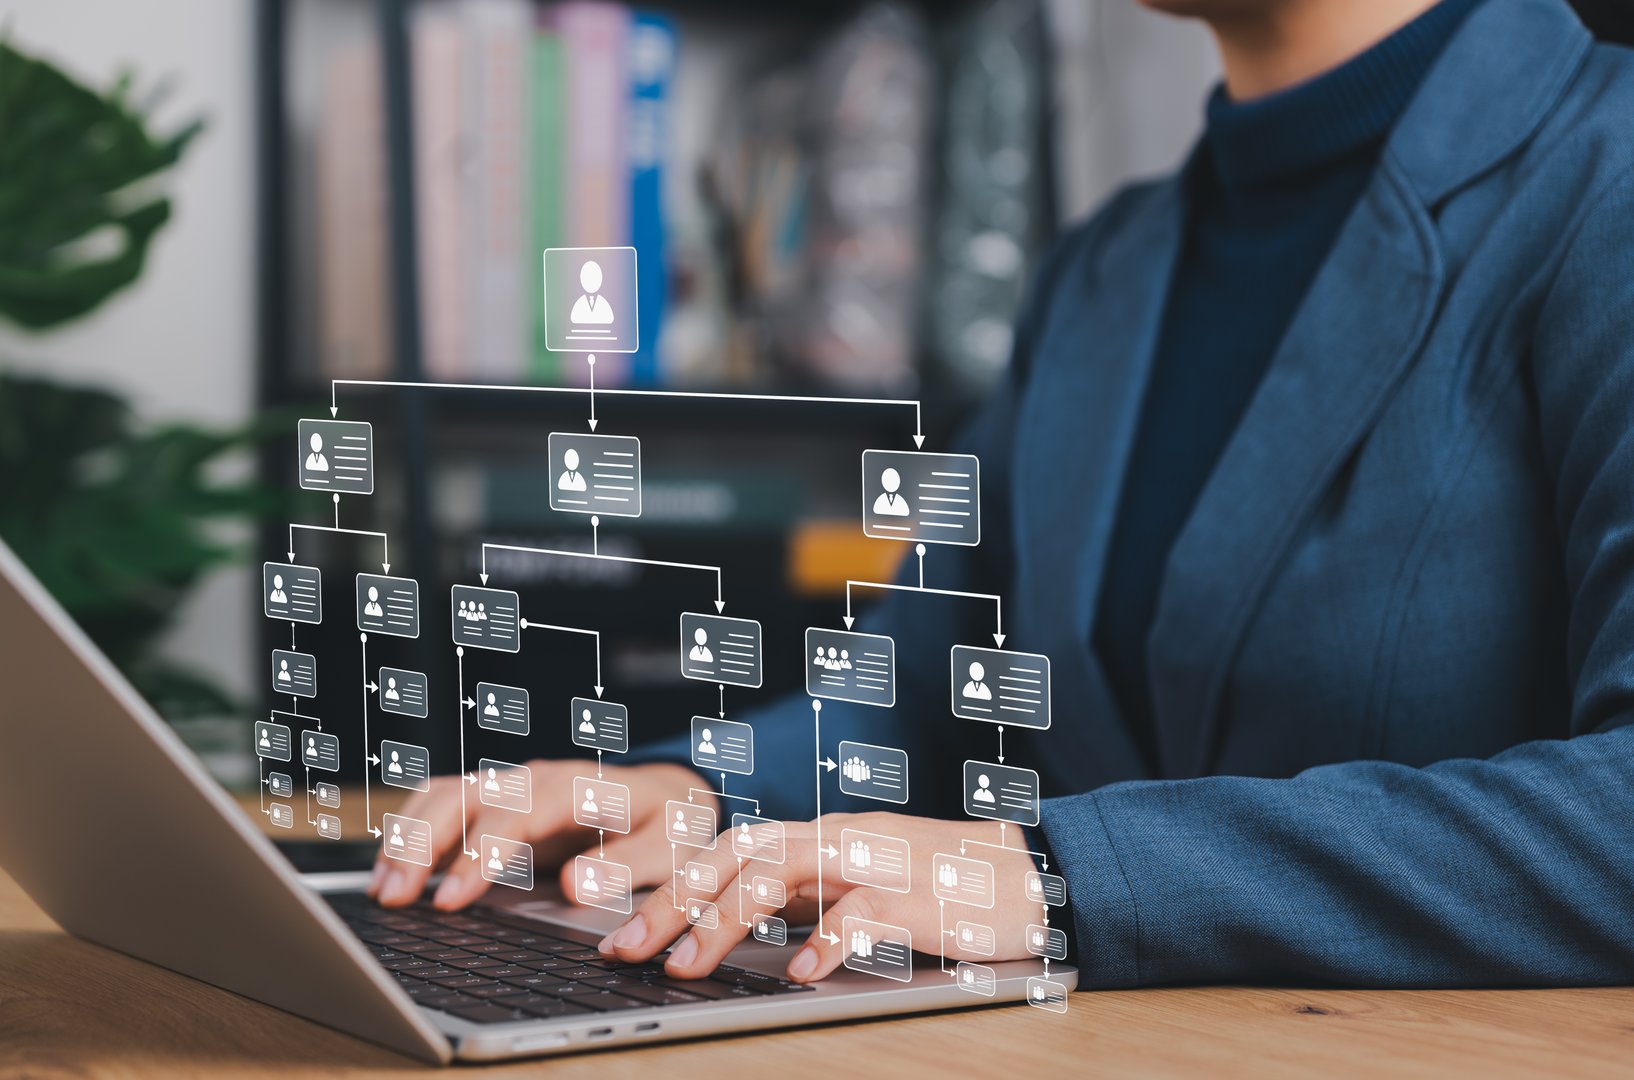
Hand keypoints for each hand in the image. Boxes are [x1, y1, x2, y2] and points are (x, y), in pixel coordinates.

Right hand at [368, 761, 713, 909]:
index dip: (480, 853)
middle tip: (395, 897)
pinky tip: (391, 875)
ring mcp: (513, 785)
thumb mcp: (668, 848)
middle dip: (424, 843)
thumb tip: (574, 887)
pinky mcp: (497, 799)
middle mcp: (538, 778)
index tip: (452, 899)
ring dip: (406, 838)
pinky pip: (443, 803)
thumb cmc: (667, 827)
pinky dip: (410, 832)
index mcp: (581, 787)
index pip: (519, 812)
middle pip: (467, 795)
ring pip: (445, 794)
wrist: (666, 798)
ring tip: (382, 892)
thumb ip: (627, 867)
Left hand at [595, 812, 1037, 983]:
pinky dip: (826, 940)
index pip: (728, 850)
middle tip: (625, 948)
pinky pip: (863, 912)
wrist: (1030, 870)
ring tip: (687, 966)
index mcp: (818, 841)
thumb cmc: (938, 886)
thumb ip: (800, 901)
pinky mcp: (917, 896)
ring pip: (782, 876)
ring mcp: (874, 863)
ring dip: (726, 920)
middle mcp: (836, 842)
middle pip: (739, 857)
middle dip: (674, 901)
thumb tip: (728, 932)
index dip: (668, 883)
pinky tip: (798, 973)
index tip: (615, 926)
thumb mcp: (854, 887)